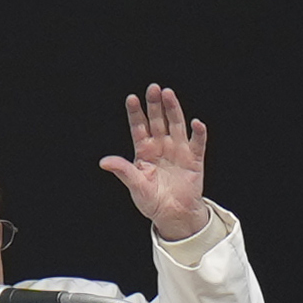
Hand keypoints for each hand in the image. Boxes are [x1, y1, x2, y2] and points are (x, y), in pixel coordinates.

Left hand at [99, 84, 209, 240]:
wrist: (173, 214)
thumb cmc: (152, 200)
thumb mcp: (135, 185)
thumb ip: (123, 171)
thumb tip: (104, 162)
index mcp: (144, 151)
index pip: (139, 127)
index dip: (136, 113)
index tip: (132, 98)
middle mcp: (161, 146)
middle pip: (158, 121)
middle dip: (155, 105)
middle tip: (153, 88)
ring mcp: (178, 150)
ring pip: (176, 125)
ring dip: (173, 110)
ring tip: (168, 94)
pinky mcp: (194, 159)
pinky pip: (197, 143)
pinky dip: (198, 133)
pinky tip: (196, 122)